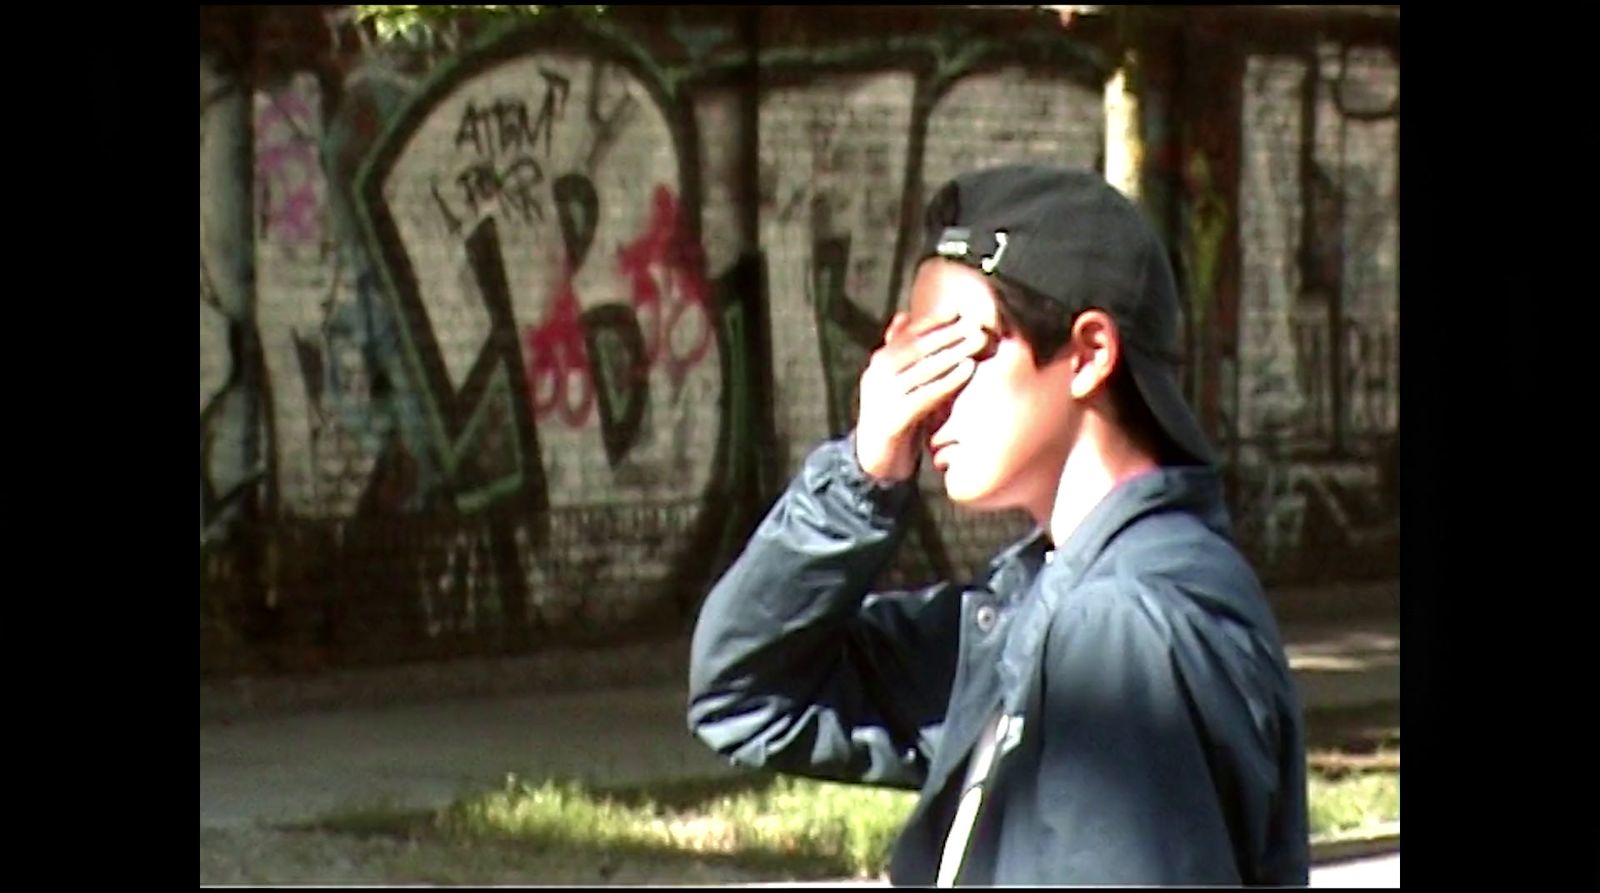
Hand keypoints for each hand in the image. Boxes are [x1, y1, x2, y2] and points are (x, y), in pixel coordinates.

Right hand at [854, 311, 990, 481]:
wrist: (874, 460)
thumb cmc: (893, 416)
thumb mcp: (894, 382)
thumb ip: (899, 353)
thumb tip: (903, 316)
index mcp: (878, 364)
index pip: (907, 336)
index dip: (932, 322)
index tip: (957, 310)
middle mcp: (877, 377)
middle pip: (916, 348)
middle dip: (947, 333)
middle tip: (974, 323)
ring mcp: (884, 398)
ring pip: (922, 368)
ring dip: (953, 351)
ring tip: (977, 340)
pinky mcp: (894, 420)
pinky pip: (926, 395)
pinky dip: (948, 380)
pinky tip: (968, 369)